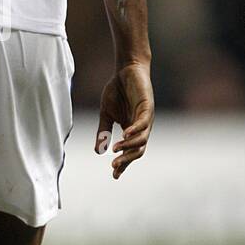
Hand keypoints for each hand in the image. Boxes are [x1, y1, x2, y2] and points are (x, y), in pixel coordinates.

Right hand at [96, 61, 153, 178]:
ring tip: (116, 150)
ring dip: (129, 147)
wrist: (126, 70)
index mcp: (131, 130)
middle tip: (114, 167)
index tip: (114, 175)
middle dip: (126, 160)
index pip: (129, 152)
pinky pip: (143, 123)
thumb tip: (97, 151)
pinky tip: (125, 134)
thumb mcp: (106, 113)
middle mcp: (140, 127)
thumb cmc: (117, 90)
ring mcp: (145, 118)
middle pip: (137, 150)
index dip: (123, 164)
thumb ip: (104, 131)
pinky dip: (134, 131)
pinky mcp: (147, 108)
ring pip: (141, 140)